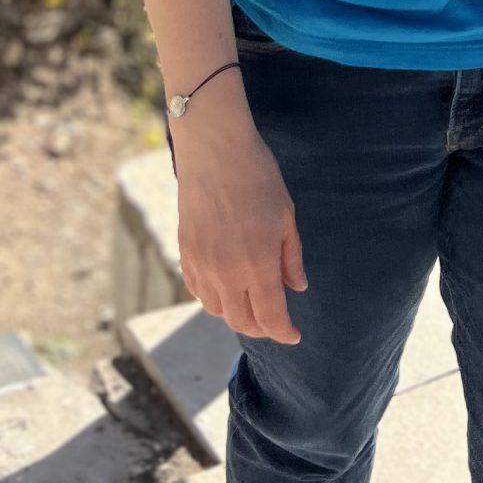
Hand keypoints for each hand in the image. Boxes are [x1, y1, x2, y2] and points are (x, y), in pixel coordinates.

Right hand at [174, 97, 308, 343]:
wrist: (214, 147)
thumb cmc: (257, 175)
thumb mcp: (285, 214)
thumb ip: (291, 256)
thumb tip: (297, 287)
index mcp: (258, 264)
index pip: (271, 317)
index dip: (284, 332)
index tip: (295, 335)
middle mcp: (227, 272)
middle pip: (243, 322)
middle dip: (263, 328)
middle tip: (276, 321)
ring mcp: (202, 264)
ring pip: (217, 311)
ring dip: (237, 315)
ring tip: (252, 304)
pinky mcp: (185, 252)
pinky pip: (198, 291)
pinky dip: (213, 298)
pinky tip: (225, 287)